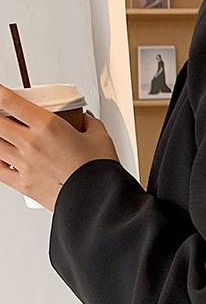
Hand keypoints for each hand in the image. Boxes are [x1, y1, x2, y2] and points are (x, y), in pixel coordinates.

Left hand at [0, 88, 117, 212]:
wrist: (97, 201)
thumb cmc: (99, 172)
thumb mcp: (99, 136)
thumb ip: (88, 123)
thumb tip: (84, 119)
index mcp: (47, 126)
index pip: (11, 102)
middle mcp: (31, 144)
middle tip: (1, 113)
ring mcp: (25, 165)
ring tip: (3, 134)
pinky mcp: (24, 185)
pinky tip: (0, 156)